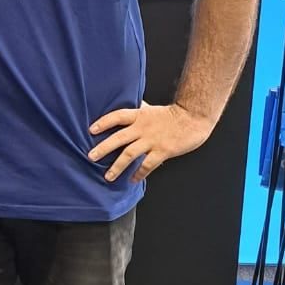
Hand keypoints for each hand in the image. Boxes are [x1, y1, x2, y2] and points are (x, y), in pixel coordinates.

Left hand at [88, 101, 212, 182]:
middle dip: (103, 148)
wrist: (194, 118)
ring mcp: (152, 140)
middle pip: (118, 138)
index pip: (117, 117)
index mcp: (139, 115)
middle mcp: (142, 128)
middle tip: (90, 157)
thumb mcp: (152, 108)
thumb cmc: (173, 114)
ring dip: (117, 166)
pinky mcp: (163, 151)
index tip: (91, 130)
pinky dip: (139, 173)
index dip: (103, 123)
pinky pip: (147, 165)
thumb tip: (130, 104)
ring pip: (130, 154)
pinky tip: (132, 180)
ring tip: (108, 176)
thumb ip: (139, 109)